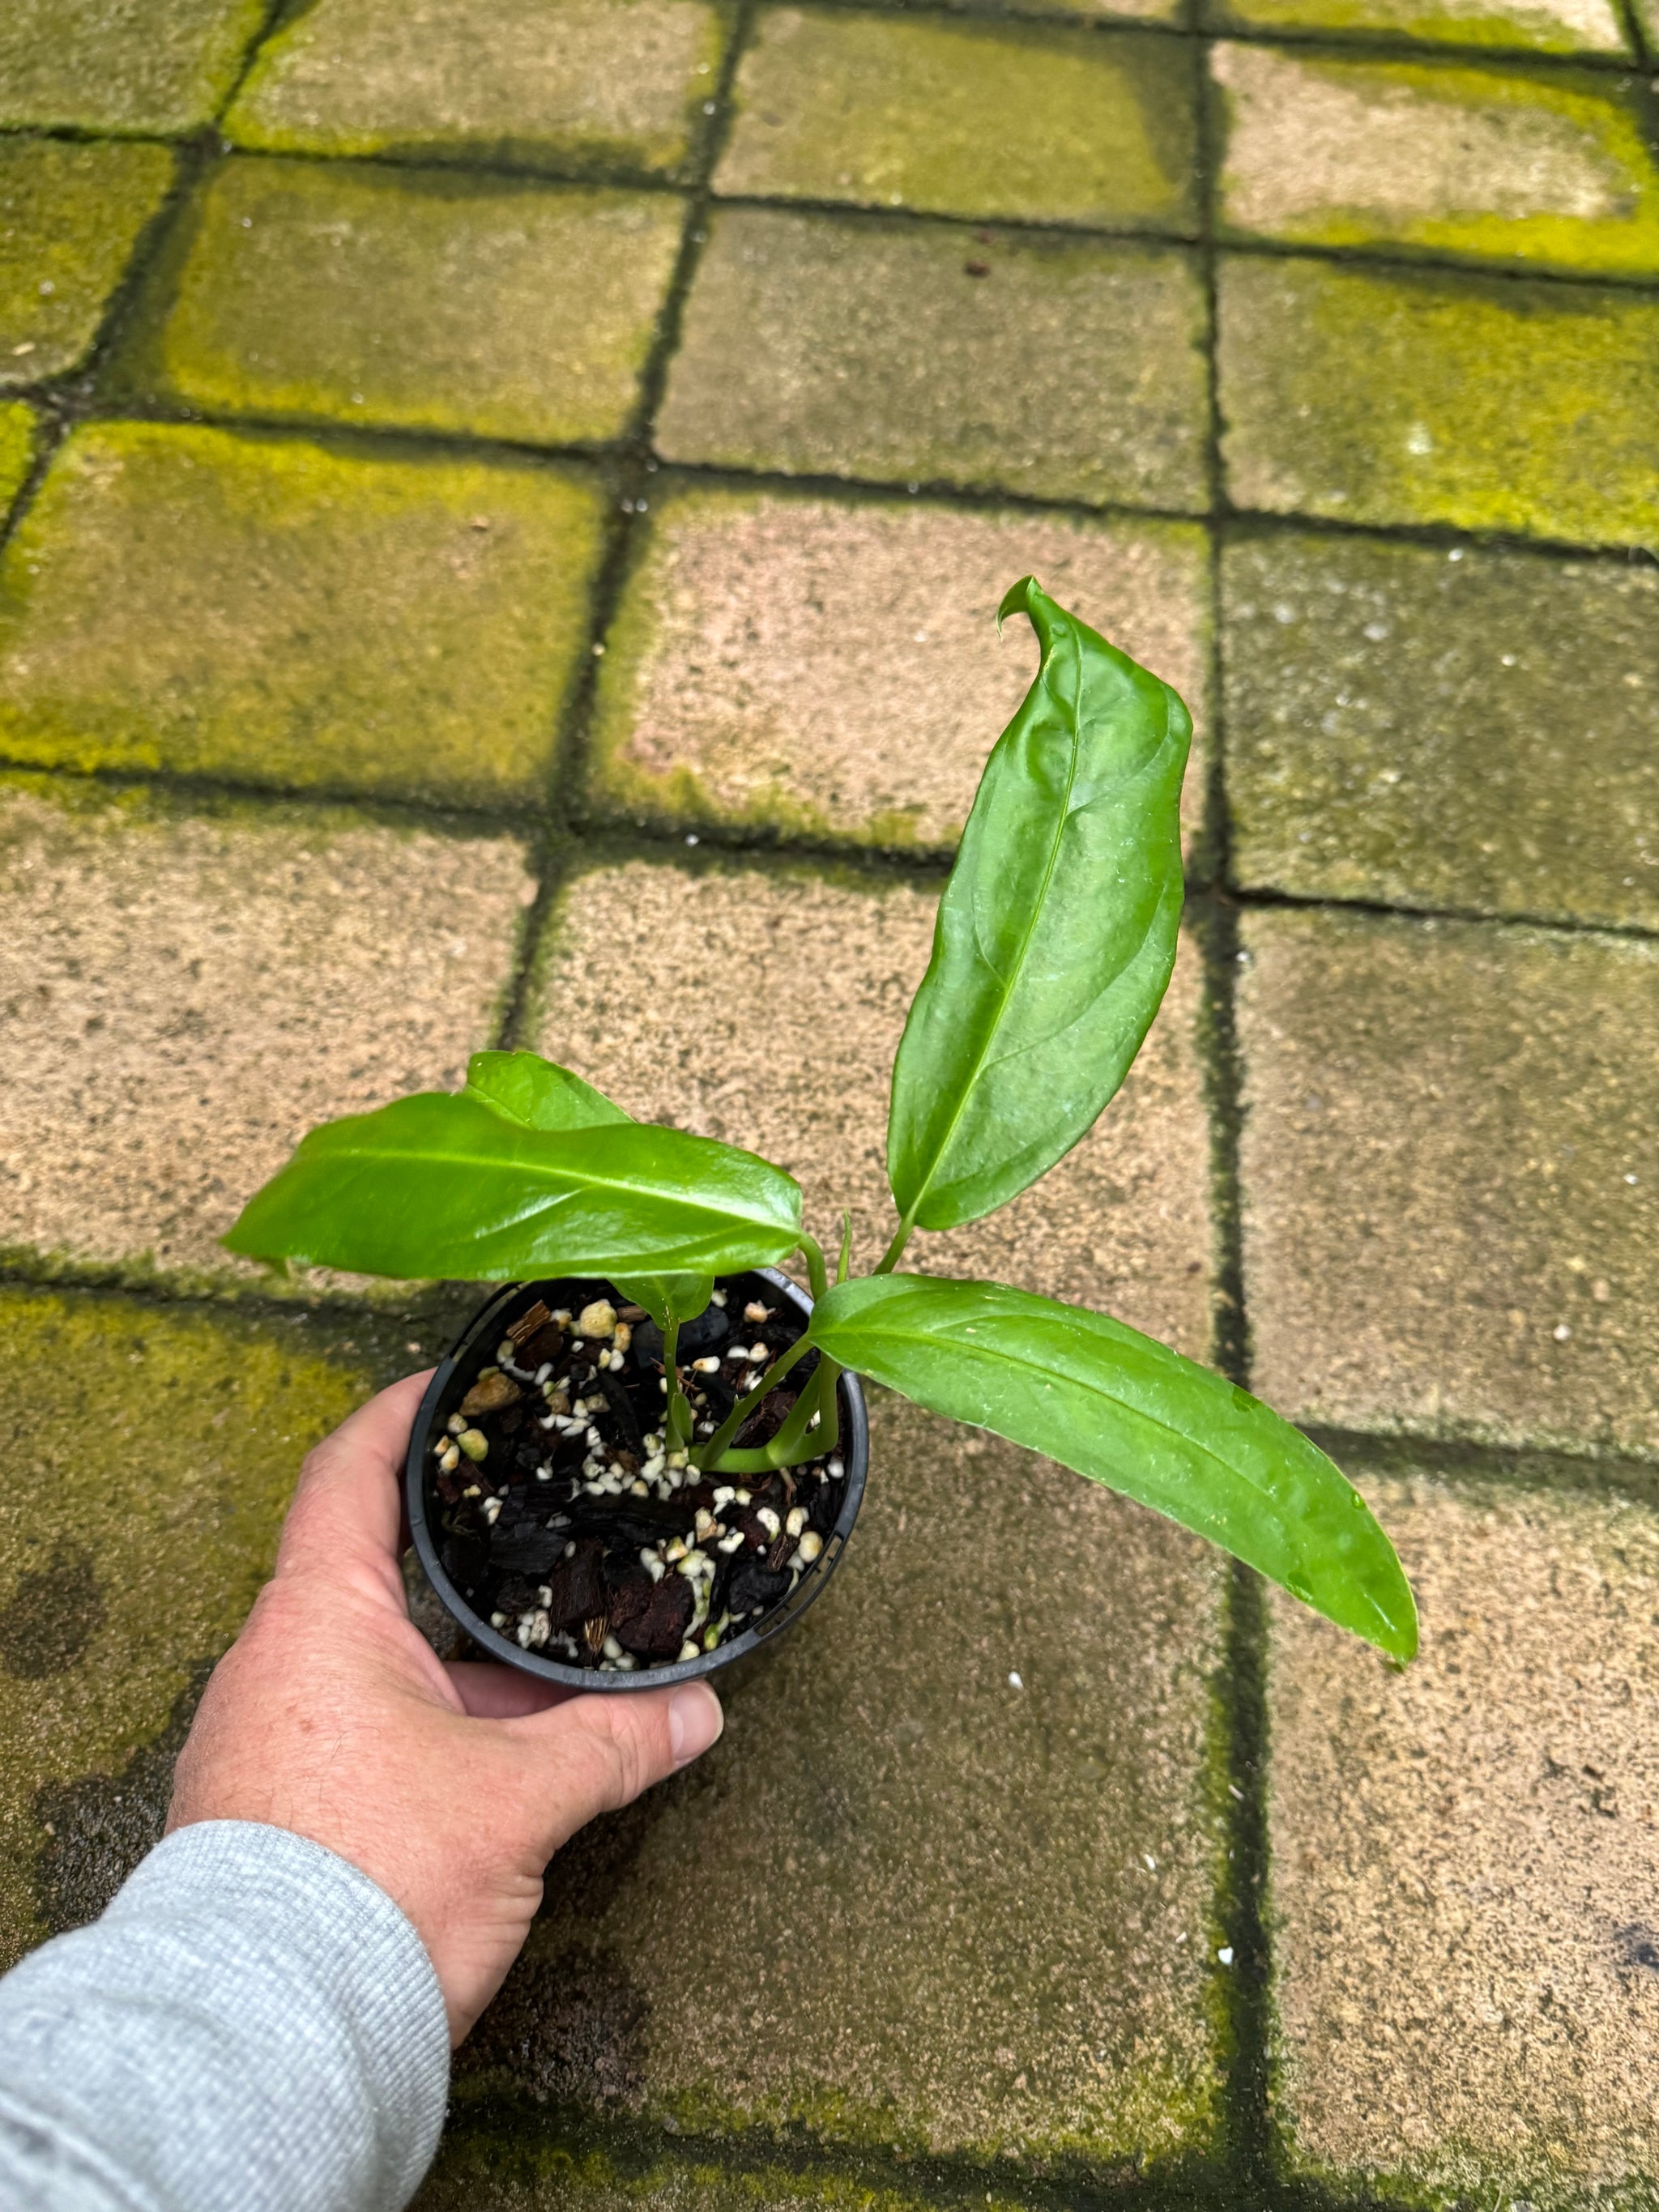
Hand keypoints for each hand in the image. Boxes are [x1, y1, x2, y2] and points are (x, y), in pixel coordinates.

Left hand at [166, 1372, 722, 2042]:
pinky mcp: (275, 1813)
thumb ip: (614, 1743)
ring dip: (455, 1667)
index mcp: (316, 1619)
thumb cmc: (371, 1882)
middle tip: (530, 1525)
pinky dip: (429, 1729)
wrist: (271, 2035)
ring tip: (545, 1667)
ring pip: (375, 1668)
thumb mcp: (519, 1796)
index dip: (399, 1418)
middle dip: (458, 1561)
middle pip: (370, 1574)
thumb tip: (694, 1714)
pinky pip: (360, 1735)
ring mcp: (267, 1741)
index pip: (348, 1475)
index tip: (446, 1384)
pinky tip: (497, 1761)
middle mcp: (275, 1667)